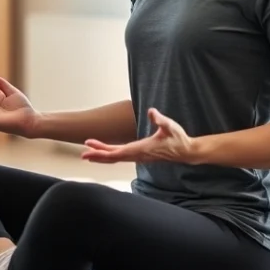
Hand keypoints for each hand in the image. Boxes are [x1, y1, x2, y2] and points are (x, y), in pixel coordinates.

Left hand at [81, 108, 195, 164]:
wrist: (186, 152)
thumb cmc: (179, 138)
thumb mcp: (170, 126)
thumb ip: (160, 119)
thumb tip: (151, 111)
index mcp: (142, 149)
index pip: (119, 152)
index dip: (103, 151)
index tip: (91, 149)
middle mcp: (138, 155)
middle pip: (114, 157)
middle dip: (98, 155)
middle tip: (83, 154)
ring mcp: (139, 156)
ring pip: (117, 158)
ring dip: (102, 156)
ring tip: (88, 153)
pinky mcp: (140, 155)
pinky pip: (122, 156)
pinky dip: (110, 155)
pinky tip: (103, 153)